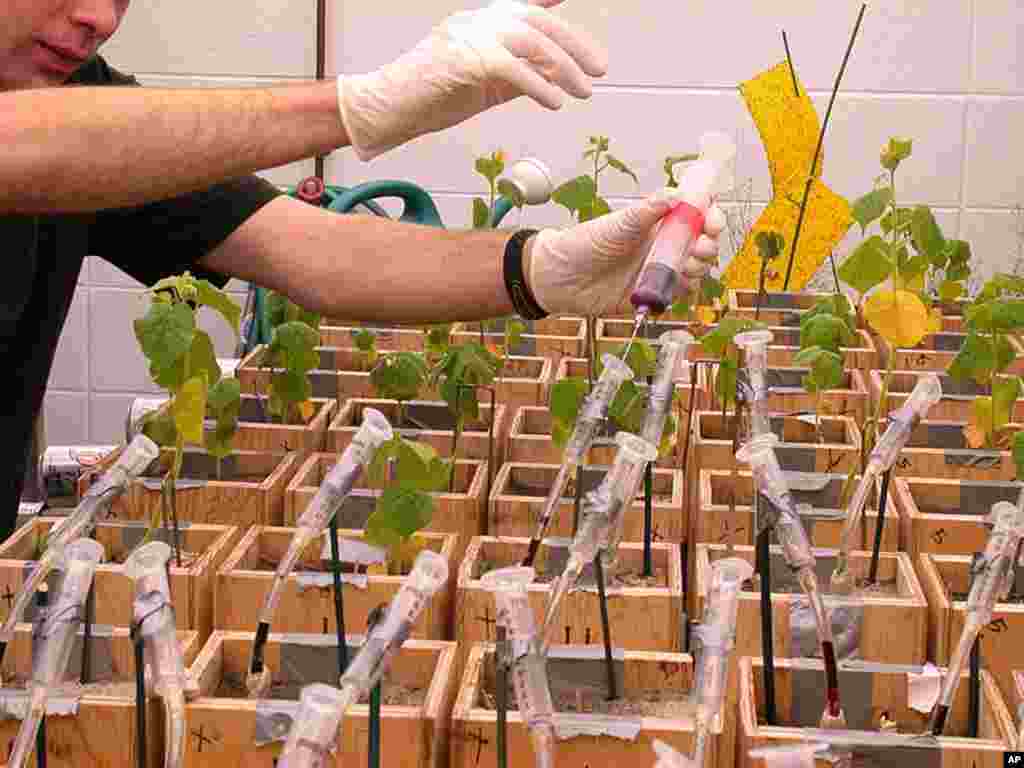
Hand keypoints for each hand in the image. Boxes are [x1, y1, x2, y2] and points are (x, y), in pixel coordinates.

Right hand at [338, 0, 606, 159]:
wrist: (385, 109)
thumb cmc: (428, 99)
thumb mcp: (483, 86)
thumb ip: (516, 76)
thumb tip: (554, 78)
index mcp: (480, 21)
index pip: (529, 11)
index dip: (560, 17)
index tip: (588, 39)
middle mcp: (477, 20)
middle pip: (537, 22)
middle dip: (574, 45)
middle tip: (600, 70)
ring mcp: (468, 35)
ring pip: (530, 41)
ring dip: (563, 67)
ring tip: (584, 91)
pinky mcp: (462, 59)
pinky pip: (512, 67)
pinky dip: (538, 85)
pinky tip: (555, 102)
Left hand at [527, 189, 725, 316]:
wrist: (561, 278)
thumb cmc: (584, 244)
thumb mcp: (617, 223)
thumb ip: (646, 211)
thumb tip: (675, 195)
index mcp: (657, 221)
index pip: (695, 214)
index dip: (710, 215)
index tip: (712, 221)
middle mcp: (662, 244)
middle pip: (702, 242)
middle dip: (708, 243)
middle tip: (699, 247)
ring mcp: (659, 269)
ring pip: (696, 267)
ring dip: (701, 266)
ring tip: (688, 265)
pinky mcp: (653, 294)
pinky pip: (680, 292)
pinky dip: (685, 288)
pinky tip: (678, 284)